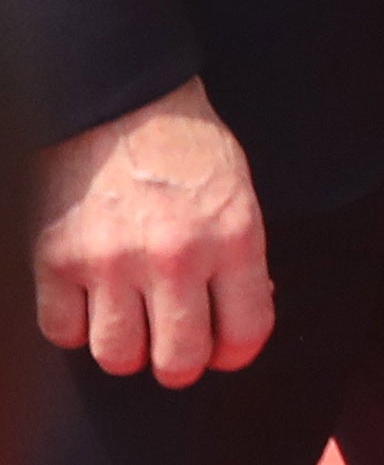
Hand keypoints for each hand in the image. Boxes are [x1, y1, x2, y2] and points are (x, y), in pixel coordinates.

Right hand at [33, 78, 269, 385]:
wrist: (122, 102)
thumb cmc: (186, 147)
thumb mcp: (238, 192)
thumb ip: (241, 257)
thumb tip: (240, 314)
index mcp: (232, 236)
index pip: (245, 333)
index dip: (234, 352)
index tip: (223, 348)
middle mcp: (174, 256)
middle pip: (178, 362)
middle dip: (179, 362)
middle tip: (173, 345)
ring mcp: (111, 261)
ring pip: (118, 357)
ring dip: (126, 346)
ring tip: (131, 318)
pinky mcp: (57, 260)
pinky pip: (63, 333)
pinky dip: (76, 326)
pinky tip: (91, 299)